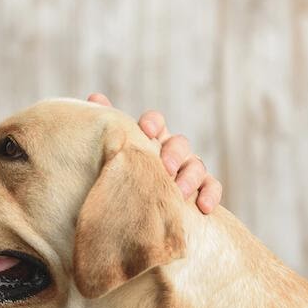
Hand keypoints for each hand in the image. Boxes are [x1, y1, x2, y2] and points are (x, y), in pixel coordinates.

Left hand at [87, 93, 221, 213]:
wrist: (138, 211)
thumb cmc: (124, 177)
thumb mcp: (115, 154)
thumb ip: (108, 130)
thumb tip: (94, 96)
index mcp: (151, 139)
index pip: (155, 122)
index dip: (152, 123)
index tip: (145, 130)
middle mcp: (172, 150)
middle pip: (180, 143)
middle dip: (174, 153)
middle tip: (165, 167)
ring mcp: (189, 169)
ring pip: (197, 165)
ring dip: (190, 177)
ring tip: (179, 192)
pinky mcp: (202, 189)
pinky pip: (212, 187)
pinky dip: (210, 194)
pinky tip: (203, 207)